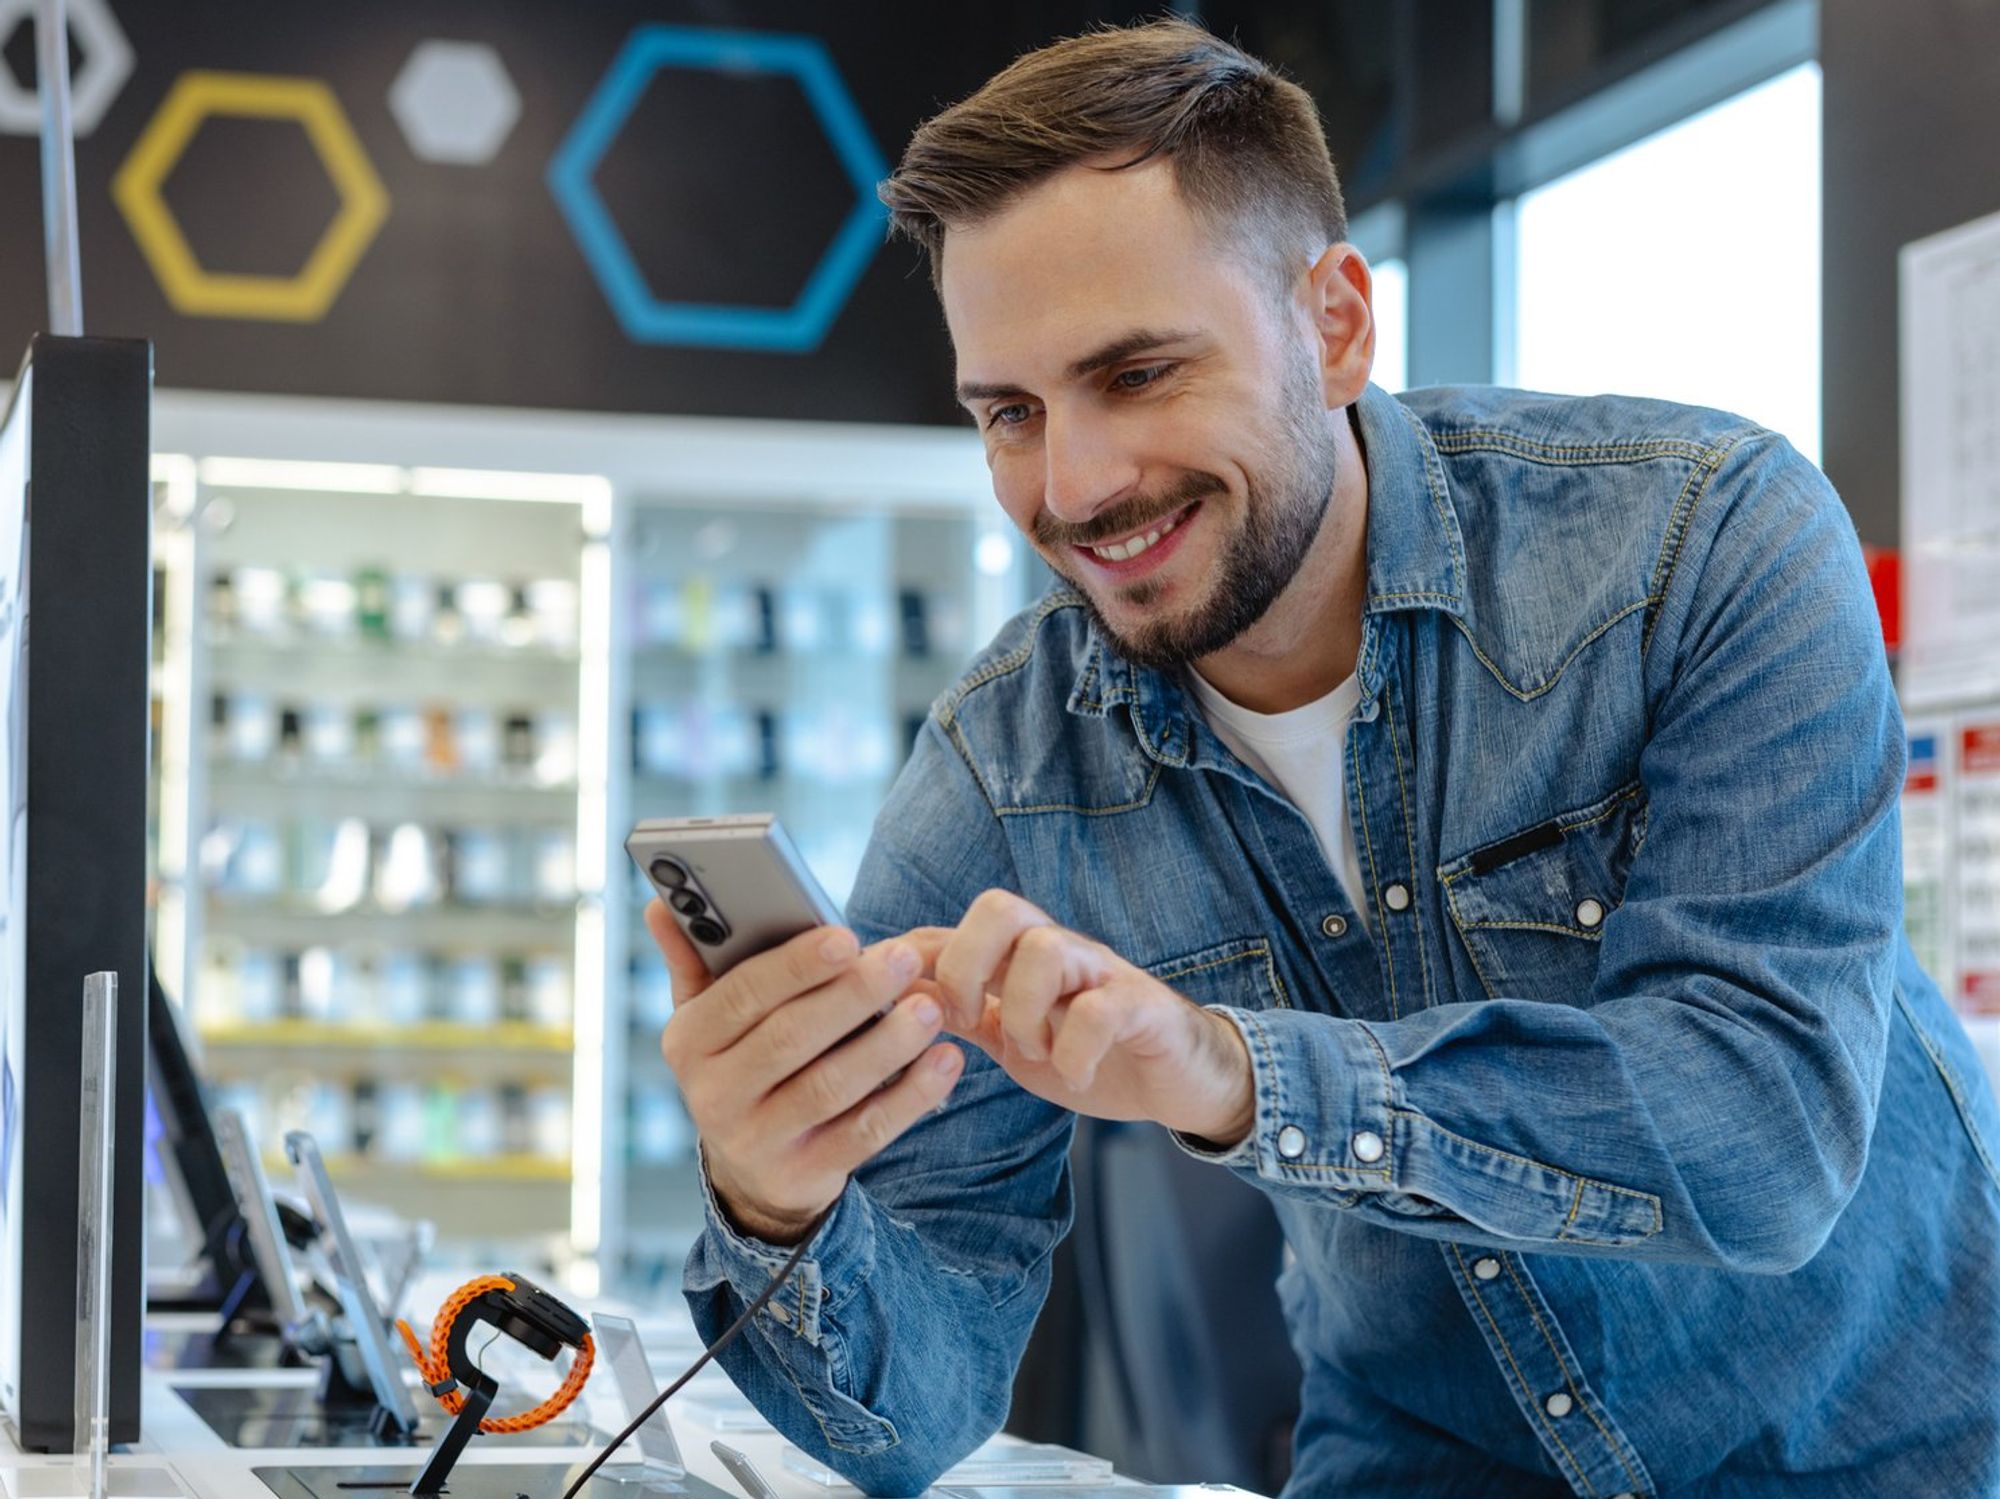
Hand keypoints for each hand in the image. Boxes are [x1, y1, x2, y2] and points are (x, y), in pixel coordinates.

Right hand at [648, 901, 965, 1244]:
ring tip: (930, 1007)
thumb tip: (659, 901)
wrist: (754, 1172)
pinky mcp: (803, 1175)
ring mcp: (756, 1141)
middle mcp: (711, 1095)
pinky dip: (910, 1096)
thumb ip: (695, 959)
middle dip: (853, 995)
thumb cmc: (743, 1063)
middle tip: (905, 958)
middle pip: (790, 1038)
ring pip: (830, 1086)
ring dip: (887, 1044)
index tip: (848, 935)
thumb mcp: (709, 1018)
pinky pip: (865, 1133)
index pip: (741, 995)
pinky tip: (946, 1060)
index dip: (796, 965)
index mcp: (687, 1042)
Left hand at [907, 890, 1254, 1144]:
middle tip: (975, 1022)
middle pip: (999, 908)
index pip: (949, 930)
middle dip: (967, 969)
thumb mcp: (1013, 1037)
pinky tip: (1076, 1075)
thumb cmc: (1091, 1052)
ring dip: (1026, 1013)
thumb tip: (895, 996)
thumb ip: (964, 1012)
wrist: (1179, 1079)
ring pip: (1047, 950)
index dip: (907, 958)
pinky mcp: (1143, 1005)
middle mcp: (1058, 952)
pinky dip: (1075, 1051)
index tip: (888, 1002)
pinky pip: (1101, 1009)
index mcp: (1017, 959)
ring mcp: (1102, 973)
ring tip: (1037, 1053)